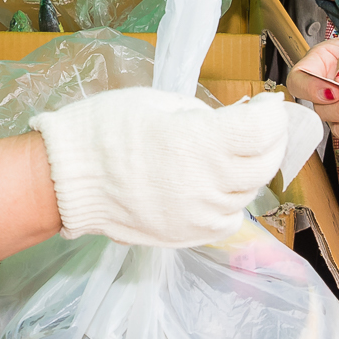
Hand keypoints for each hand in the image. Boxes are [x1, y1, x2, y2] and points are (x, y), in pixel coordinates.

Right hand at [30, 86, 315, 245]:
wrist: (66, 177)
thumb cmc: (107, 128)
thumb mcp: (160, 102)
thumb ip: (204, 117)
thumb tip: (231, 125)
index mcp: (201, 143)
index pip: (263, 132)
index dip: (272, 115)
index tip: (267, 104)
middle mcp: (208, 183)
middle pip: (264, 165)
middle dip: (270, 141)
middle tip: (262, 126)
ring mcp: (199, 215)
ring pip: (248, 194)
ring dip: (250, 171)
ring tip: (234, 154)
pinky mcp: (187, 236)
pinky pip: (227, 220)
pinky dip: (231, 202)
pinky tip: (217, 186)